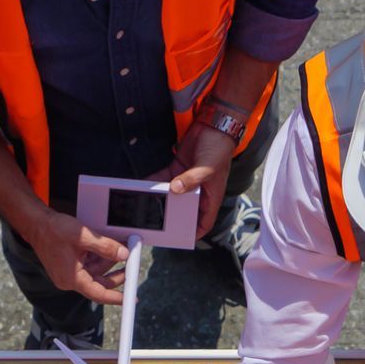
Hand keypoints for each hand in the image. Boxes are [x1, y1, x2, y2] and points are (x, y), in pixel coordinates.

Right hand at [16, 206, 127, 304]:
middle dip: (115, 275)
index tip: (130, 299)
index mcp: (72, 279)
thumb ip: (105, 247)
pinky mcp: (68, 265)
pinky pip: (88, 265)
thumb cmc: (53, 231)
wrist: (35, 223)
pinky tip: (106, 248)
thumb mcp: (83, 237)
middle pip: (99, 283)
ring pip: (94, 272)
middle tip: (130, 266)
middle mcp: (70, 280)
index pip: (99, 293)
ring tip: (120, 250)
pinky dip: (98, 258)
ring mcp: (69, 273)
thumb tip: (123, 254)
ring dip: (107, 262)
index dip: (116, 297)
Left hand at [159, 116, 238, 239]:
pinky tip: (145, 186)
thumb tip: (175, 189)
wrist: (215, 125)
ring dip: (161, 199)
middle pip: (184, 210)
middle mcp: (199, 191)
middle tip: (157, 223)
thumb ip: (191, 180)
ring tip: (147, 205)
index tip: (183, 238)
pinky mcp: (179, 169)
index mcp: (211, 197)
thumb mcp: (208, 168)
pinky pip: (165, 179)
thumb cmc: (219, 149)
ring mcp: (188, 180)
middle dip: (172, 216)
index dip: (195, 232)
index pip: (204, 221)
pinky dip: (156, 182)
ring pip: (172, 195)